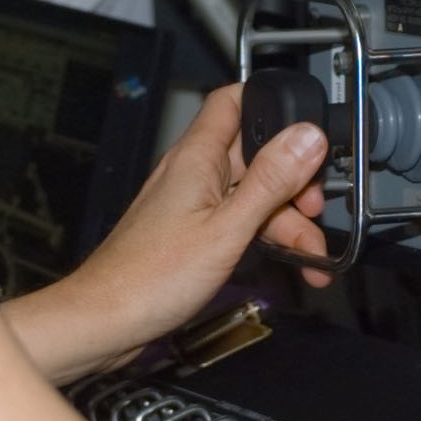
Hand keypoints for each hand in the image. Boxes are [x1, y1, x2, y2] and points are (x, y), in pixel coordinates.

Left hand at [3, 83, 329, 382]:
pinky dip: (265, 236)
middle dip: (292, 181)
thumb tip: (307, 137)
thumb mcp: (227, 228)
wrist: (106, 320)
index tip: (306, 130)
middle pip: (254, 155)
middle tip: (314, 211)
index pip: (233, 100)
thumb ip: (269, 182)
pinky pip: (238, 220)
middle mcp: (193, 172)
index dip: (270, 104)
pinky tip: (289, 262)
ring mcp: (193, 202)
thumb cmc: (151, 277)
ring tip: (312, 258)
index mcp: (197, 156)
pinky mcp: (192, 232)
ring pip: (251, 194)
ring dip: (285, 220)